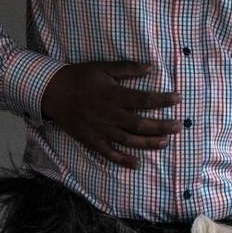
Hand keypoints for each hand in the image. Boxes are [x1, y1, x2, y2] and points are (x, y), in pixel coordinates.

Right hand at [39, 61, 181, 166]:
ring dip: (148, 143)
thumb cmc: (80, 77)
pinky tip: (136, 164)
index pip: (144, 99)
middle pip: (140, 123)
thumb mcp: (103, 67)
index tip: (179, 99)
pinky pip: (109, 153)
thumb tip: (150, 68)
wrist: (52, 92)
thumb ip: (127, 69)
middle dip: (161, 126)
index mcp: (114, 95)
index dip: (163, 100)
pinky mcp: (91, 140)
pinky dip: (122, 160)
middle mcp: (110, 115)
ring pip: (128, 140)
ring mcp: (100, 130)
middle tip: (178, 126)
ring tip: (165, 143)